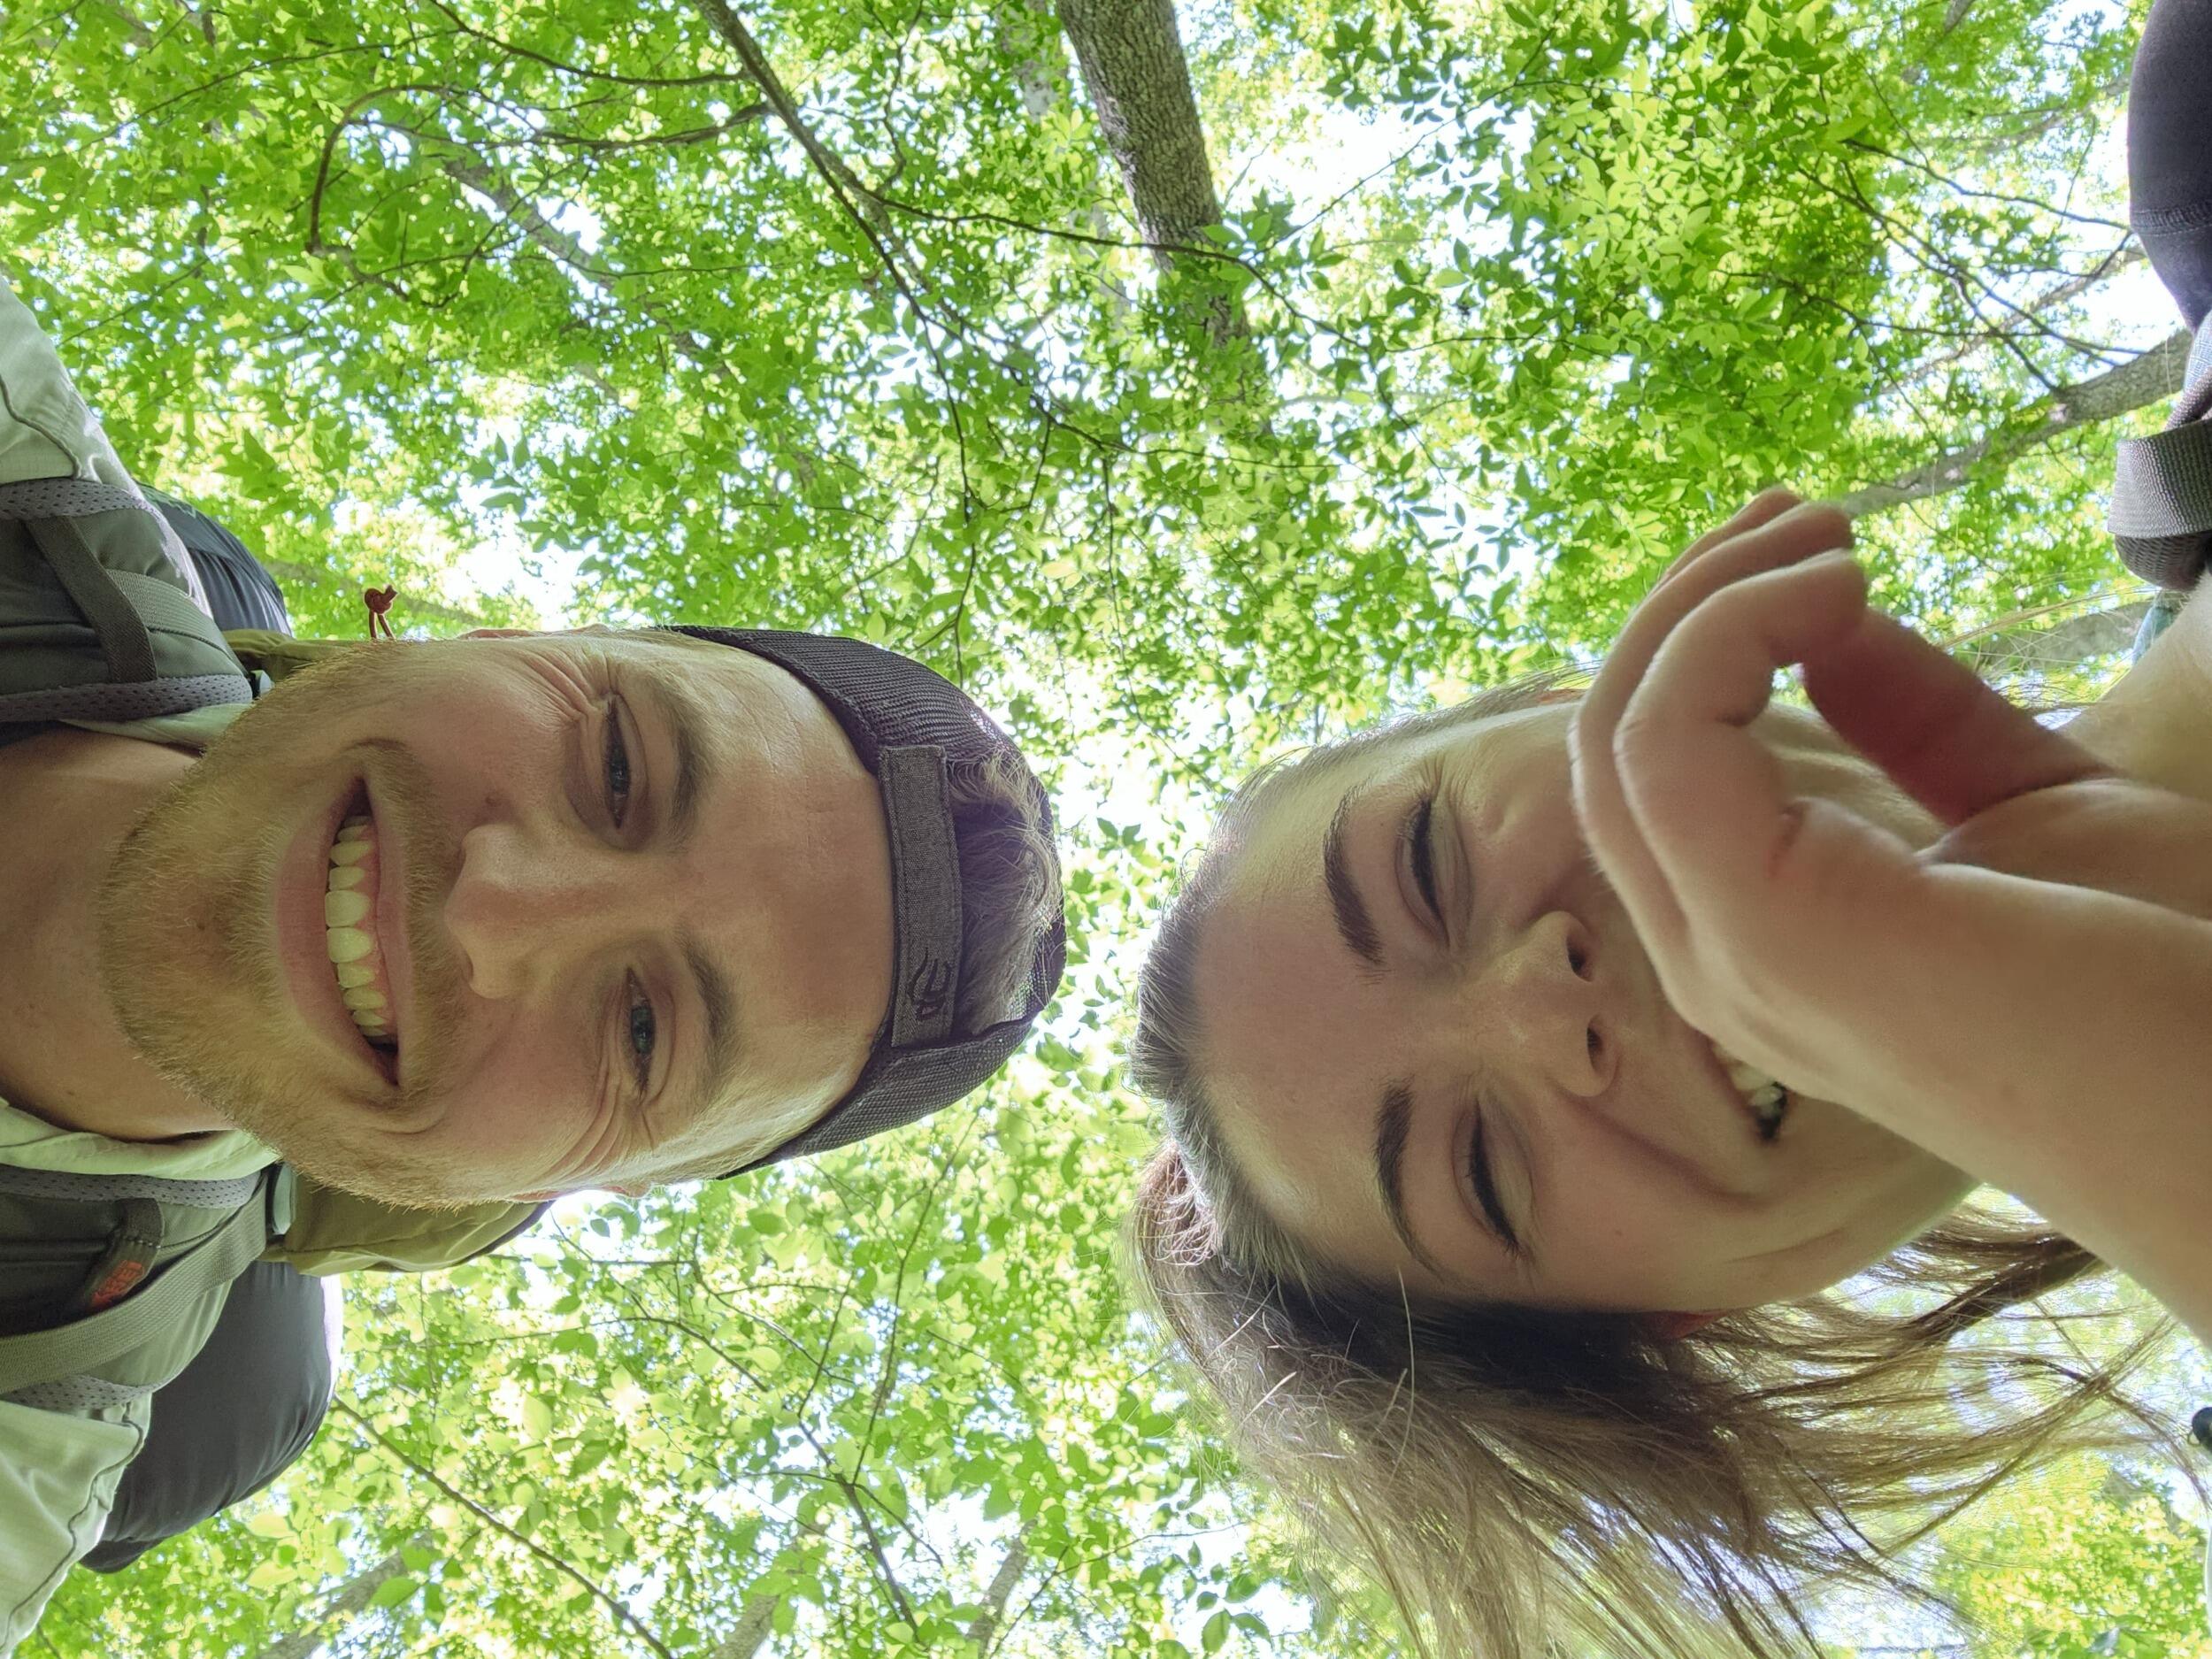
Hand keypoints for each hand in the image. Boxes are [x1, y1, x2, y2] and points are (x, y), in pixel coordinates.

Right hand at [1569, 493, 2211, 1340]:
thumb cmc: (2169, 976)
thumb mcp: (2027, 801)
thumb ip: (1920, 726)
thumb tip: (1838, 625)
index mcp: (1765, 939)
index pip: (1653, 772)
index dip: (1705, 638)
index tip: (1813, 542)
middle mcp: (1719, 957)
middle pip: (1611, 740)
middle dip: (1689, 600)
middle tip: (1803, 508)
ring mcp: (1730, 952)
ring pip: (1617, 733)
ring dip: (1705, 602)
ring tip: (1826, 536)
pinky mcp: (1763, 930)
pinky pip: (1665, 744)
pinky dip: (1728, 635)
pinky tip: (1839, 592)